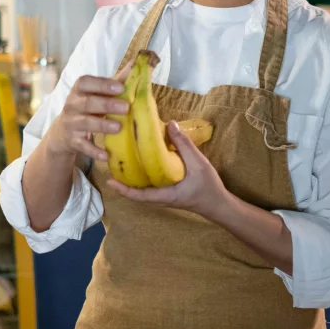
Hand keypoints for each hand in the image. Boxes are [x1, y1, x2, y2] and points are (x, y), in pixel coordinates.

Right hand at [47, 66, 130, 163]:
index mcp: (80, 90)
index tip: (119, 87)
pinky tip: (106, 155)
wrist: (63, 132)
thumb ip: (118, 79)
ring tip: (119, 127)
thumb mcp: (99, 93)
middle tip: (126, 107)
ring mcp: (71, 124)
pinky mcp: (73, 141)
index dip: (101, 84)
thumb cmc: (88, 107)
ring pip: (85, 123)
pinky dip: (94, 151)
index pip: (85, 83)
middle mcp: (72, 105)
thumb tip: (139, 62)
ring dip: (101, 125)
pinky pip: (83, 146)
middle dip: (106, 104)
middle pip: (87, 103)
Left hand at [107, 121, 228, 216]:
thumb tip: (169, 124)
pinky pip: (151, 188)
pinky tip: (143, 166)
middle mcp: (161, 198)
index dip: (123, 189)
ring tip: (122, 166)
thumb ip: (183, 144)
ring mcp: (165, 197)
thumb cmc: (208, 186)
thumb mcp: (198, 163)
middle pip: (137, 194)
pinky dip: (143, 179)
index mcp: (165, 195)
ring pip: (143, 191)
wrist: (219, 204)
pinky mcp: (169, 193)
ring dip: (132, 181)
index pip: (139, 195)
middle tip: (111, 168)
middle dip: (123, 183)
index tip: (109, 180)